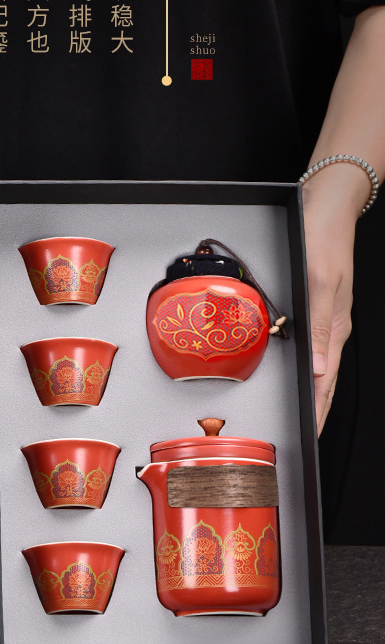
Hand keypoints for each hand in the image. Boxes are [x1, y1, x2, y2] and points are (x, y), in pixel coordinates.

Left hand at [301, 165, 367, 433]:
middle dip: (320, 411)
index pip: (326, 383)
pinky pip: (320, 349)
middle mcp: (335, 328)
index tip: (312, 437)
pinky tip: (309, 374)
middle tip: (311, 438)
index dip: (319, 411)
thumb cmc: (322, 238)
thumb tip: (319, 370)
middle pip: (327, 381)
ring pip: (324, 368)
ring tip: (311, 417)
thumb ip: (320, 327)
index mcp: (336, 328)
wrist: (328, 204)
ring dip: (318, 394)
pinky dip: (315, 370)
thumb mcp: (318, 281)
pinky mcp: (324, 307)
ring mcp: (331, 319)